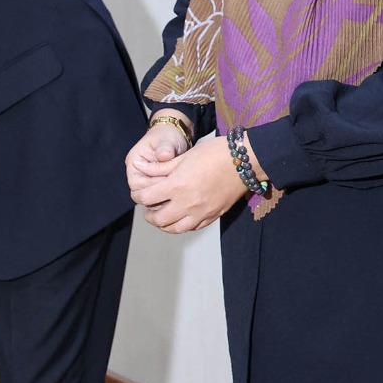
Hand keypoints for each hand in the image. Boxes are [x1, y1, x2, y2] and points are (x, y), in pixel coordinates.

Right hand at [125, 111, 191, 202]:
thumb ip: (165, 147)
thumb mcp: (167, 139)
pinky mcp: (154, 185)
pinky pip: (157, 199)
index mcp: (134, 161)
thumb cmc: (168, 136)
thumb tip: (163, 155)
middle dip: (156, 196)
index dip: (152, 186)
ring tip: (178, 194)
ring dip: (161, 199)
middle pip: (139, 195)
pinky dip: (166, 198)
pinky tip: (178, 195)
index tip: (170, 181)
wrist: (172, 136)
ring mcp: (144, 180)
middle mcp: (136, 173)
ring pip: (148, 200)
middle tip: (174, 190)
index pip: (136, 184)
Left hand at [130, 137, 246, 233]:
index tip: (138, 193)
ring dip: (164, 224)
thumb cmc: (214, 153)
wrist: (245, 161)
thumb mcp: (184, 156)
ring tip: (162, 215)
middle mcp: (187, 203)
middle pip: (159, 219)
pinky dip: (182, 225)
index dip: (138, 196)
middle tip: (148, 208)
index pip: (147, 198)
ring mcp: (201, 213)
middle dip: (149, 214)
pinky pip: (192, 228)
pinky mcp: (213, 216)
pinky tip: (180, 217)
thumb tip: (139, 168)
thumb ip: (161, 167)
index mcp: (177, 186)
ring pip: (175, 229)